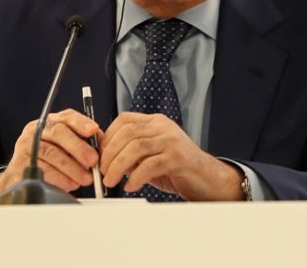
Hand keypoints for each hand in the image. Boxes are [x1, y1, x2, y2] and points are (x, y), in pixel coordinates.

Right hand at [0, 109, 101, 198]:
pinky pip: (44, 170)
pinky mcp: (21, 163)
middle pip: (59, 132)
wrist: (20, 176)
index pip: (67, 116)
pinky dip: (61, 178)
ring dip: (72, 167)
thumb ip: (84, 143)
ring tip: (85, 178)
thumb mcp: (66, 147)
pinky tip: (71, 184)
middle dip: (79, 147)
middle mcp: (37, 129)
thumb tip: (103, 145)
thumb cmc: (49, 160)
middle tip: (93, 161)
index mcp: (51, 122)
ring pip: (52, 153)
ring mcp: (26, 145)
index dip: (81, 122)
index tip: (93, 130)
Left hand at [100, 112, 243, 200]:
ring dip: (118, 166)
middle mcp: (163, 127)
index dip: (108, 136)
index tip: (100, 154)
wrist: (206, 179)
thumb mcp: (150, 156)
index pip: (125, 119)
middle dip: (110, 154)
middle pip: (128, 132)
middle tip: (103, 171)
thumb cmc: (177, 169)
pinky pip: (150, 165)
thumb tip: (105, 157)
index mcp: (156, 122)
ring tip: (112, 181)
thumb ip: (131, 153)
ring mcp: (172, 140)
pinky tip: (131, 186)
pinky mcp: (178, 158)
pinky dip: (136, 177)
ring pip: (136, 147)